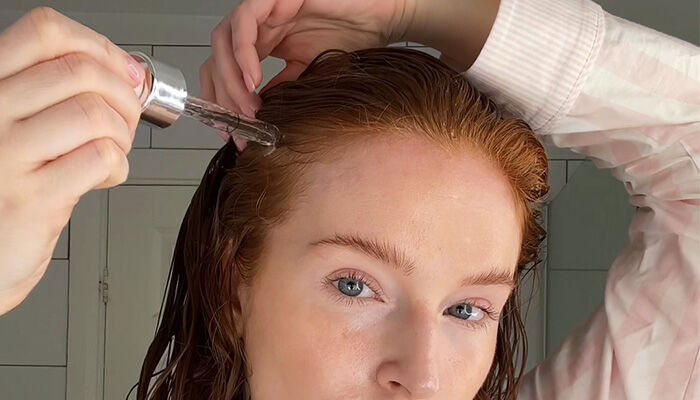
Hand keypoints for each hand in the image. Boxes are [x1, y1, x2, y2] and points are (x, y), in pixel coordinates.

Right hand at [0, 8, 143, 314]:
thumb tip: (125, 69)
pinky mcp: (31, 198)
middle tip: (126, 121)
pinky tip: (102, 177)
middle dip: (124, 96)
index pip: (45, 32)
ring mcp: (6, 155)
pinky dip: (117, 166)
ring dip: (122, 133)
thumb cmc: (7, 186)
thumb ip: (58, 94)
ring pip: (94, 112)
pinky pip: (100, 157)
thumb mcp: (18, 124)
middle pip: (81, 71)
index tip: (123, 72)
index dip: (100, 47)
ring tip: (112, 151)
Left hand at [199, 0, 411, 149]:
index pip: (224, 72)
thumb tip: (260, 114)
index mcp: (262, 43)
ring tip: (247, 106)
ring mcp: (263, 11)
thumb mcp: (309, 72)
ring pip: (223, 42)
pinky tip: (252, 79)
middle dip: (223, 97)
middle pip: (217, 60)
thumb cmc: (351, 38)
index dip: (221, 102)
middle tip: (239, 126)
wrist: (379, 18)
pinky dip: (242, 52)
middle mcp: (257, 27)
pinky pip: (244, 21)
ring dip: (230, 78)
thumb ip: (283, 88)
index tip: (229, 132)